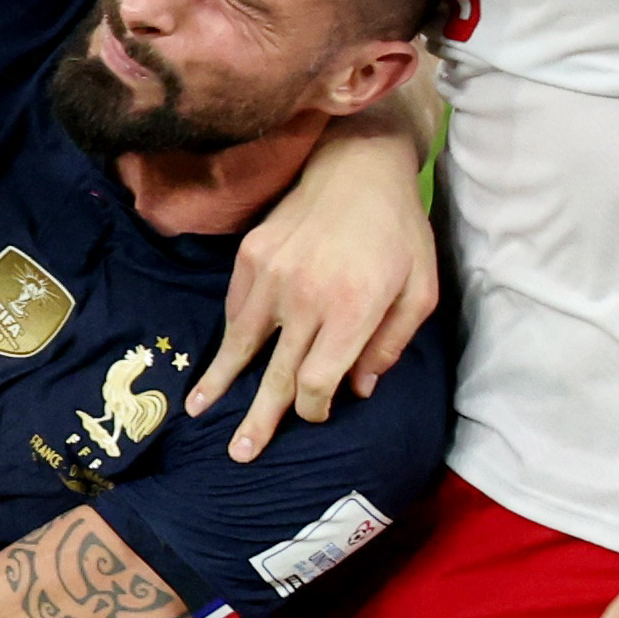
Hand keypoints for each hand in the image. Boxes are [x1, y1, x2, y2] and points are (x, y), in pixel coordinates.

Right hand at [186, 119, 435, 460]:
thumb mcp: (420, 291)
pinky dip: (228, 336)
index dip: (313, 408)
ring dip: (220, 381)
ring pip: (241, 343)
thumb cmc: (399, 232)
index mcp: (351, 309)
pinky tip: (221, 357)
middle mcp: (305, 296)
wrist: (358, 164)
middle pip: (276, 374)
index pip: (318, 381)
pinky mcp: (251, 256)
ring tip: (198, 409)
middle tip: (240, 453)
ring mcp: (272, 275)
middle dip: (258, 418)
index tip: (313, 416)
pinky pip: (235, 309)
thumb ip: (391, 345)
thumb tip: (359, 389)